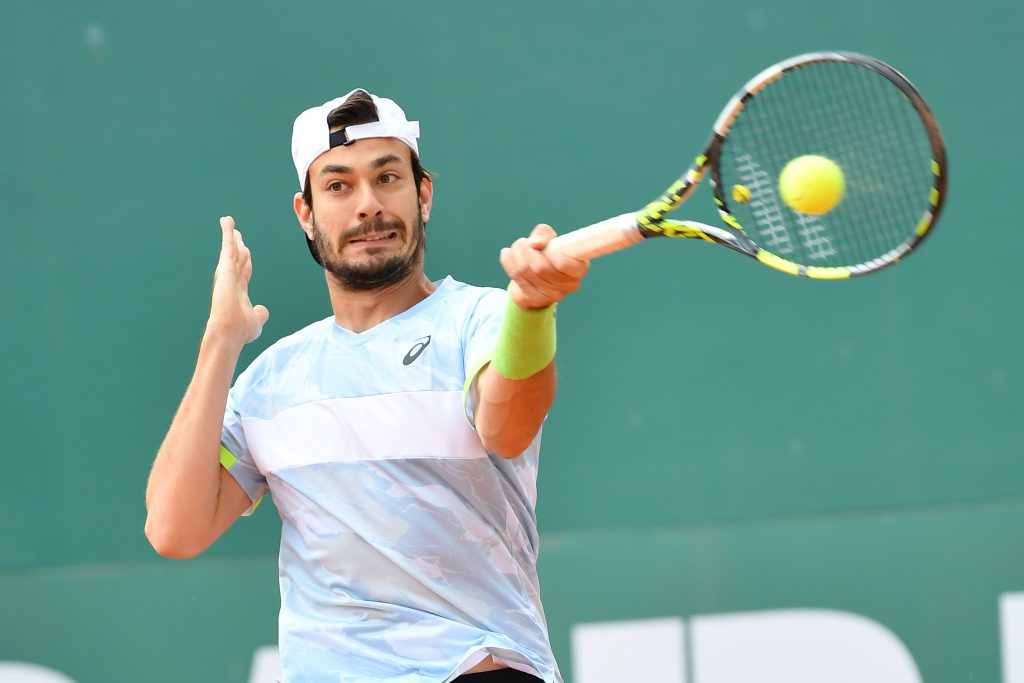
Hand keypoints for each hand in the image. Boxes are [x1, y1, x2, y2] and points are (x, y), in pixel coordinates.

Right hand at [206, 216, 268, 346]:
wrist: (230, 332)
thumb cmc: (241, 331)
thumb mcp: (256, 321)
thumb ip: (260, 314)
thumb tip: (263, 310)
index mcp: (238, 291)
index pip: (243, 271)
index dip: (244, 260)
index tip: (244, 251)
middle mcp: (231, 281)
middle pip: (236, 258)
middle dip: (236, 245)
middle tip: (236, 233)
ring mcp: (227, 274)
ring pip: (231, 250)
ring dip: (230, 236)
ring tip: (229, 222)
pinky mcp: (225, 269)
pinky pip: (227, 247)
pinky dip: (227, 234)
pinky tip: (227, 222)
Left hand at [500, 224, 588, 309]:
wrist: (537, 278)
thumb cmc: (549, 253)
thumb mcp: (551, 239)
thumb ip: (544, 234)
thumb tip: (534, 243)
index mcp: (579, 269)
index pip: (563, 263)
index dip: (550, 252)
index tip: (543, 245)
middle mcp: (568, 286)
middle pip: (539, 267)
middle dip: (526, 250)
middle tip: (524, 242)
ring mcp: (552, 296)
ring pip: (525, 271)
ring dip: (516, 253)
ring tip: (517, 246)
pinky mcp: (535, 300)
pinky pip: (516, 277)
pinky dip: (507, 262)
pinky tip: (507, 254)